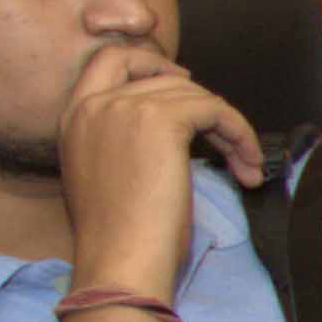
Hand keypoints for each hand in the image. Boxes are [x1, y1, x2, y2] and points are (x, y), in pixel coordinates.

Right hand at [53, 45, 260, 289]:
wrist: (119, 260)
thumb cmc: (120, 236)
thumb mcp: (108, 173)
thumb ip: (123, 138)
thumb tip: (171, 127)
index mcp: (73, 117)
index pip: (109, 60)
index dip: (150, 62)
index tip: (182, 81)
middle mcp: (93, 104)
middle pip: (158, 72)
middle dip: (196, 94)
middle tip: (223, 125)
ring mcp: (124, 107)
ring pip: (194, 94)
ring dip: (227, 126)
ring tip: (243, 164)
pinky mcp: (160, 120)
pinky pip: (215, 109)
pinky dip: (240, 133)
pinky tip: (247, 167)